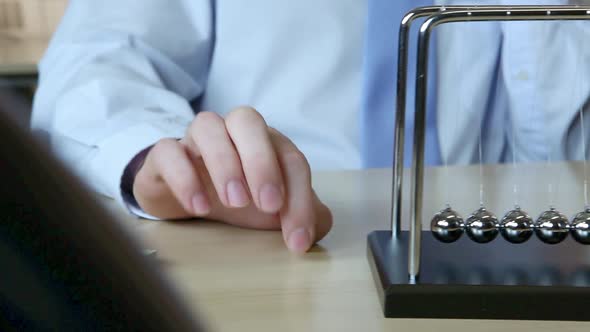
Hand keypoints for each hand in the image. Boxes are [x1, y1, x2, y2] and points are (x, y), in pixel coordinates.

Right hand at [133, 106, 332, 252]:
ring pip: (207, 125)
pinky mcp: (164, 155)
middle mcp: (231, 131)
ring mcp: (195, 139)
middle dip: (262, 161)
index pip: (290, 158)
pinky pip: (169, 151)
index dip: (300, 198)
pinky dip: (184, 176)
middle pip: (248, 121)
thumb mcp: (270, 210)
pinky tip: (199, 208)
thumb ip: (302, 214)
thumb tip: (318, 225)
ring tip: (234, 202)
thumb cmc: (235, 197)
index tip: (297, 238)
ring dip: (224, 162)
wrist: (183, 196)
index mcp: (265, 141)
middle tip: (268, 204)